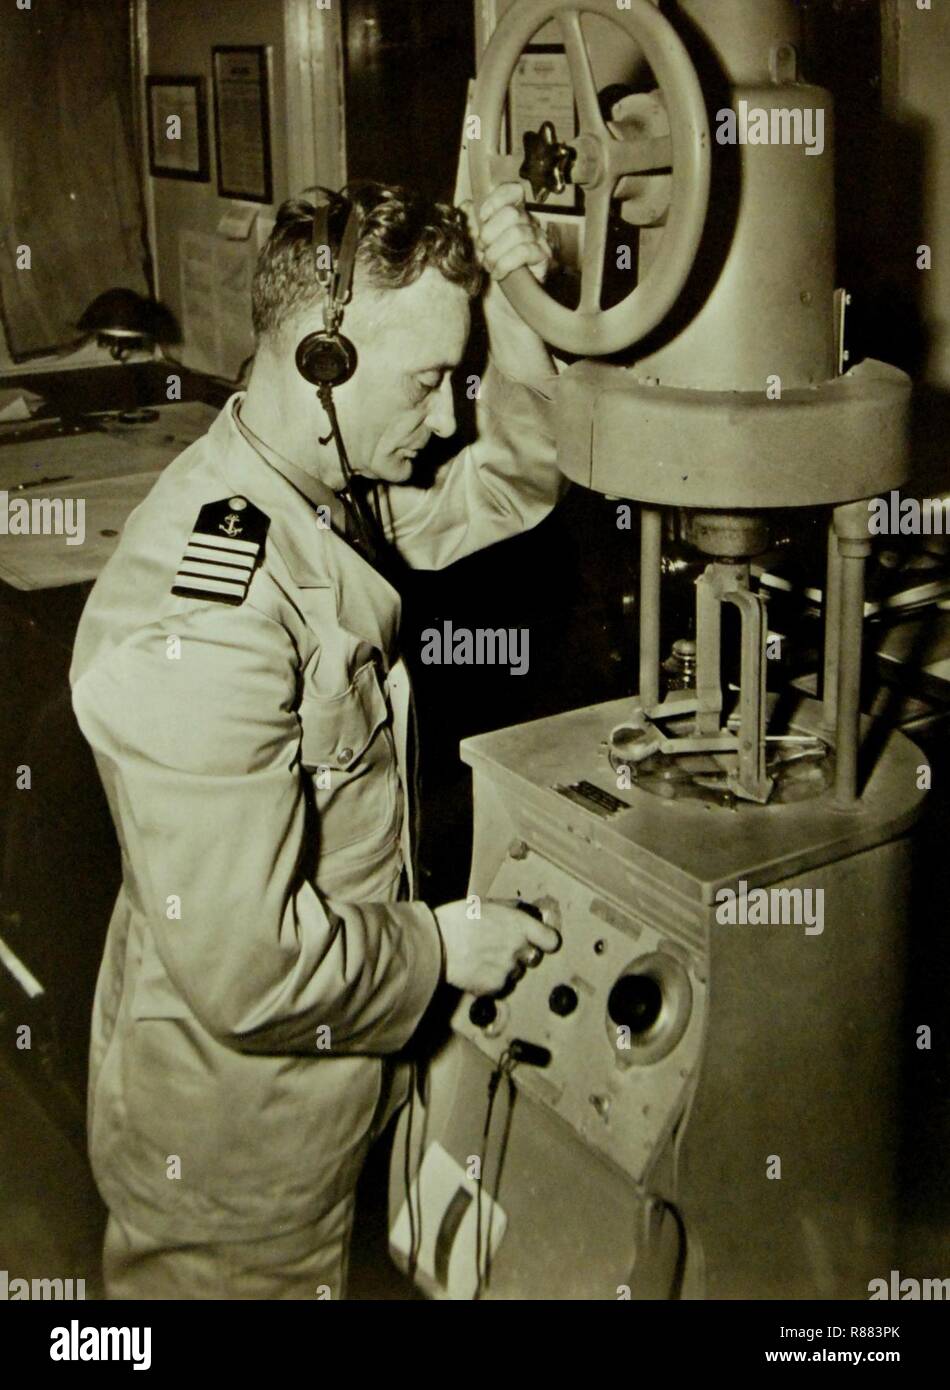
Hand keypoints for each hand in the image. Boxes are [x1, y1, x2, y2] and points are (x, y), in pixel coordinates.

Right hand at [435, 898, 560, 995]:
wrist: (434, 944)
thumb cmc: (456, 920)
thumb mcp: (486, 904)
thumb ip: (510, 910)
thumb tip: (523, 911)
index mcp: (519, 925)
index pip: (551, 940)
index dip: (546, 941)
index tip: (541, 941)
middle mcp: (518, 949)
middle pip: (533, 957)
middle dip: (522, 954)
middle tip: (501, 948)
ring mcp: (507, 970)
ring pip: (515, 972)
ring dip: (505, 967)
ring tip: (482, 958)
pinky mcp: (494, 987)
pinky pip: (500, 986)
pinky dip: (491, 980)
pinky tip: (475, 970)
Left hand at [460, 183, 555, 384]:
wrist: (500, 310)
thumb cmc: (487, 276)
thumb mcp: (473, 248)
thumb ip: (469, 224)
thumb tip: (464, 206)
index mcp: (513, 216)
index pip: (513, 191)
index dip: (496, 201)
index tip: (482, 218)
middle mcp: (530, 225)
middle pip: (512, 213)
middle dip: (490, 234)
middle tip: (482, 252)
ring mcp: (540, 242)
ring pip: (518, 233)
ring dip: (496, 252)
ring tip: (489, 266)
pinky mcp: (544, 261)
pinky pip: (525, 252)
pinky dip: (506, 263)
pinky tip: (499, 274)